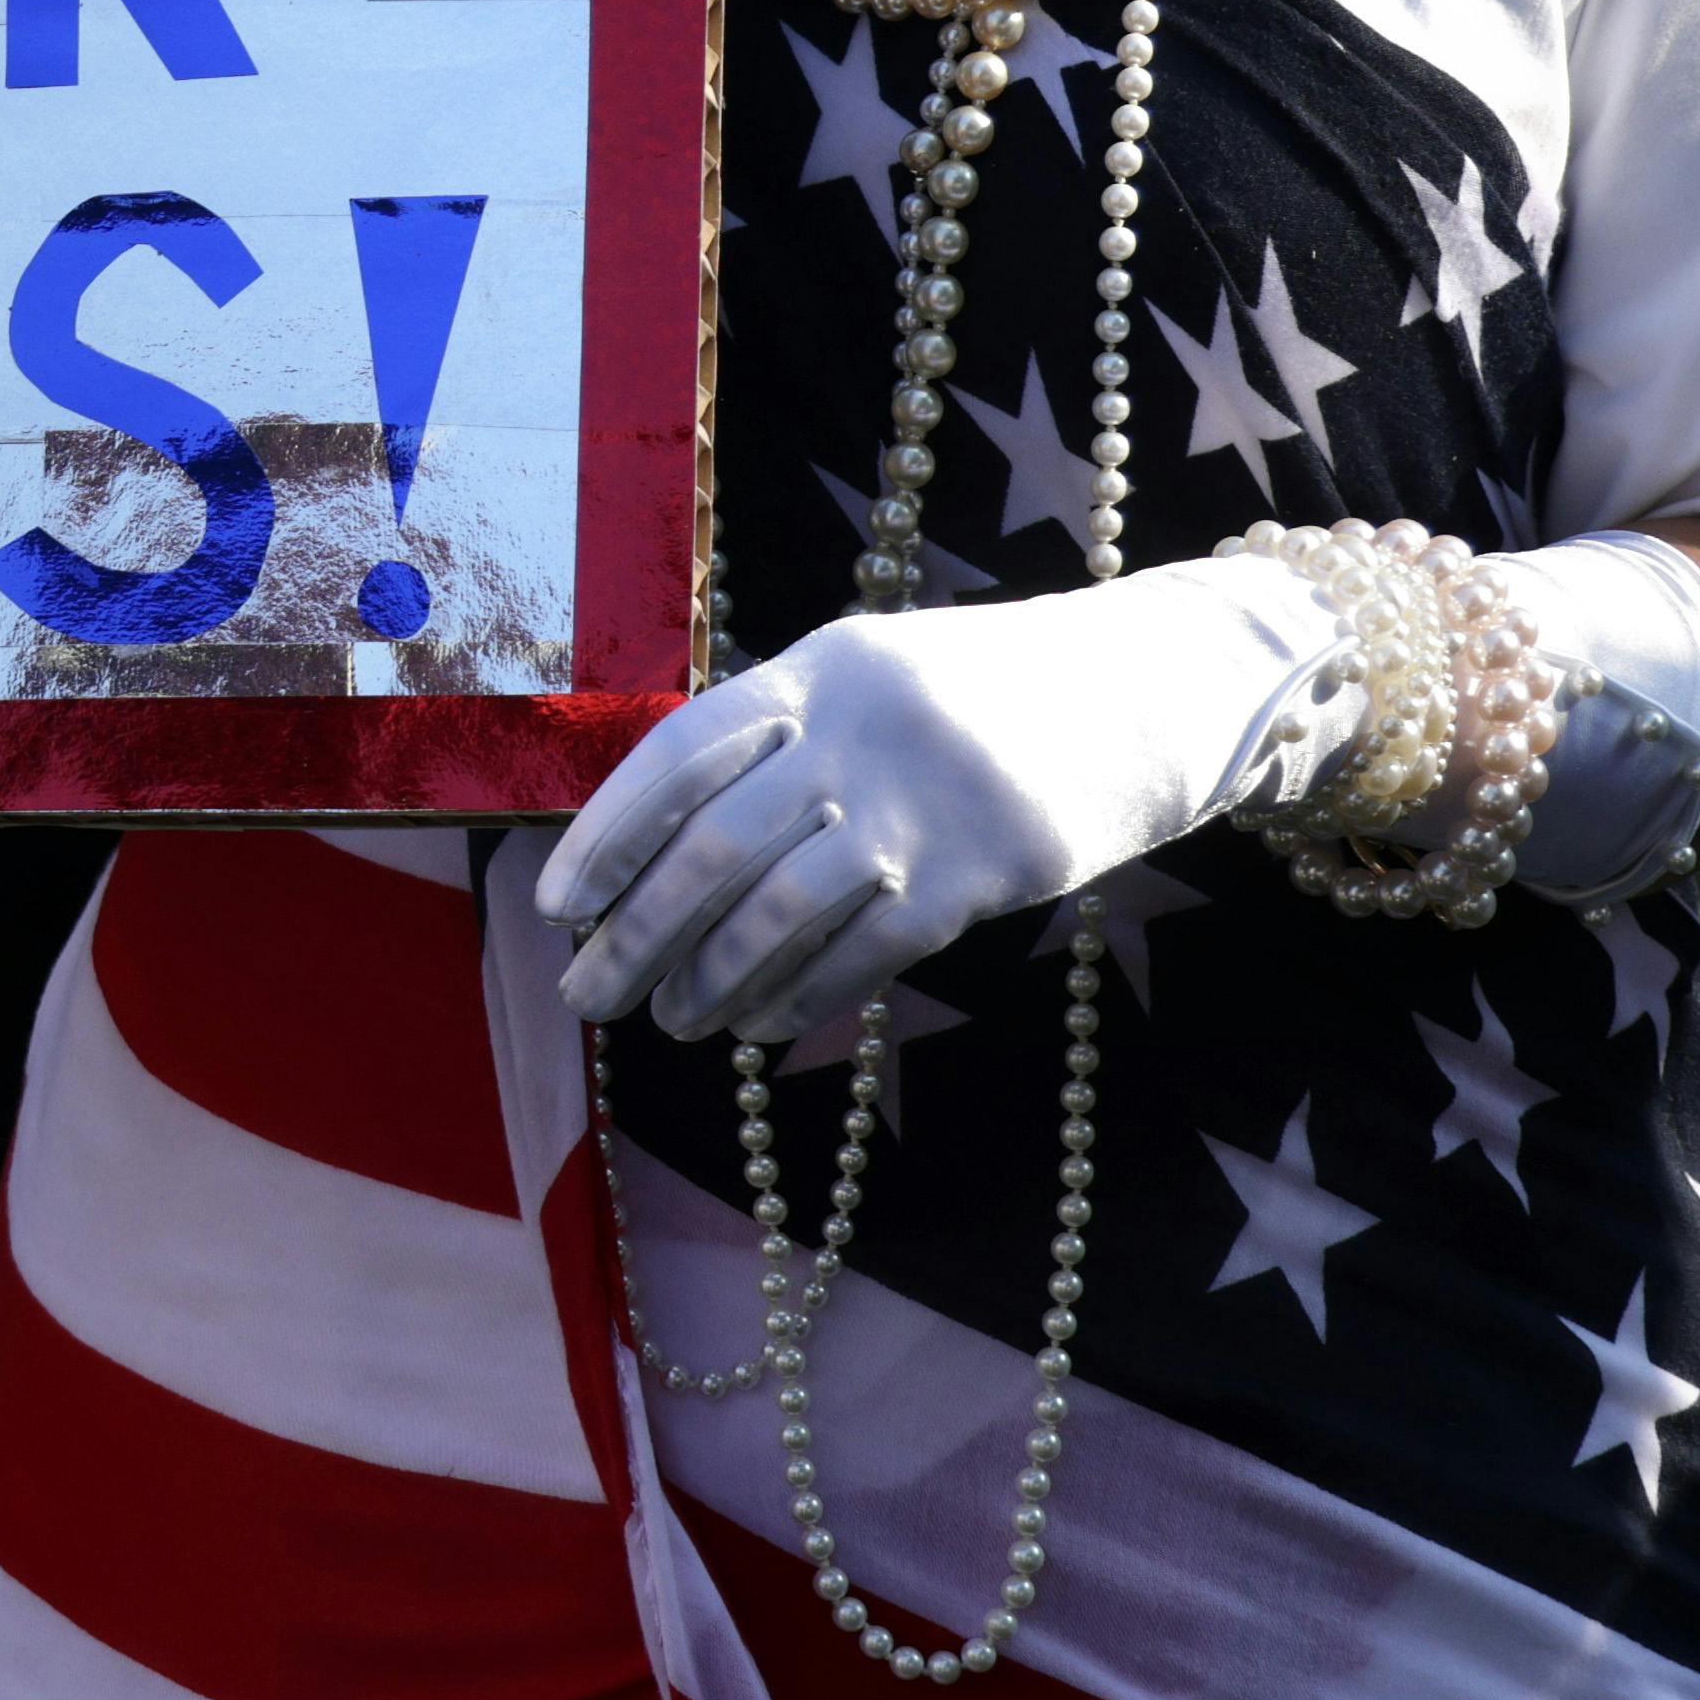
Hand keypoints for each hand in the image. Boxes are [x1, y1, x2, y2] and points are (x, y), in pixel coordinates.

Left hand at [540, 568, 1343, 1044]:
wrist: (1145, 692)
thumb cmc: (974, 694)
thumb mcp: (867, 673)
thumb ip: (772, 738)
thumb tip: (648, 842)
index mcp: (814, 671)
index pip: (679, 757)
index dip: (606, 835)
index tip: (555, 906)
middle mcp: (858, 732)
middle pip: (715, 849)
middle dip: (637, 933)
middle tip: (586, 995)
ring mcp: (922, 805)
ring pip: (780, 912)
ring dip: (708, 980)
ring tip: (670, 1024)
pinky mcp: (981, 873)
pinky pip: (864, 952)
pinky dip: (800, 998)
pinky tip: (759, 1028)